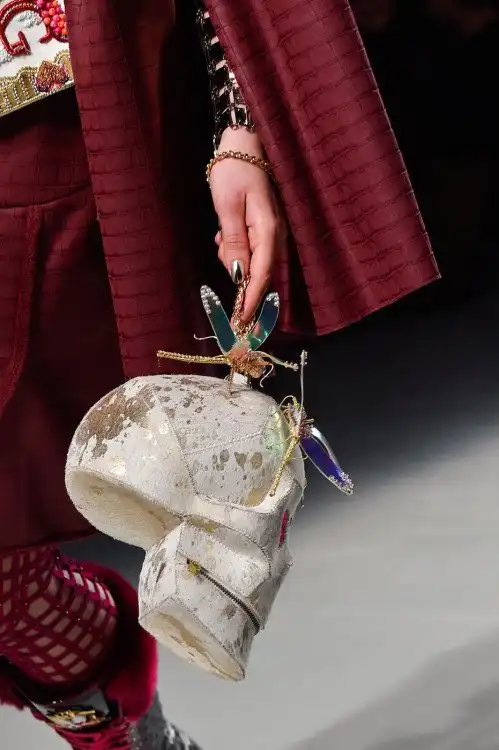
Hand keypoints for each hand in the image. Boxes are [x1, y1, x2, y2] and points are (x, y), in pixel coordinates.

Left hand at [209, 127, 284, 322]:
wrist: (245, 144)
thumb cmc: (234, 171)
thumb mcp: (227, 205)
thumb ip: (234, 241)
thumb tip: (238, 274)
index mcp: (268, 231)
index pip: (261, 275)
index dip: (252, 301)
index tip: (242, 323)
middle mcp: (275, 236)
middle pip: (261, 275)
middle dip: (245, 292)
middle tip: (230, 293)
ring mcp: (271, 233)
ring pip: (254, 265)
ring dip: (236, 264)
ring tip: (222, 239)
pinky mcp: (263, 229)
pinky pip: (250, 252)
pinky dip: (236, 252)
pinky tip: (224, 236)